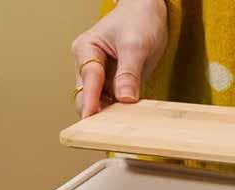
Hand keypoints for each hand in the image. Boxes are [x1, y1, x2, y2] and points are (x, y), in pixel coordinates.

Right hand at [71, 0, 167, 117]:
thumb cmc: (138, 19)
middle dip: (97, 114)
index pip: (88, 78)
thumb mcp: (136, 44)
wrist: (148, 14)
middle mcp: (88, 66)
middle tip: (110, 130)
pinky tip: (130, 122)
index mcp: (86, 49)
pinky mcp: (113, 88)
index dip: (89, 99)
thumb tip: (125, 99)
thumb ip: (129, 72)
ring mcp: (101, 80)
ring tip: (124, 128)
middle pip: (86, 97)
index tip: (90, 117)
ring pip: (100, 106)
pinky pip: (113, 106)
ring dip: (110, 117)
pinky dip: (120, 115)